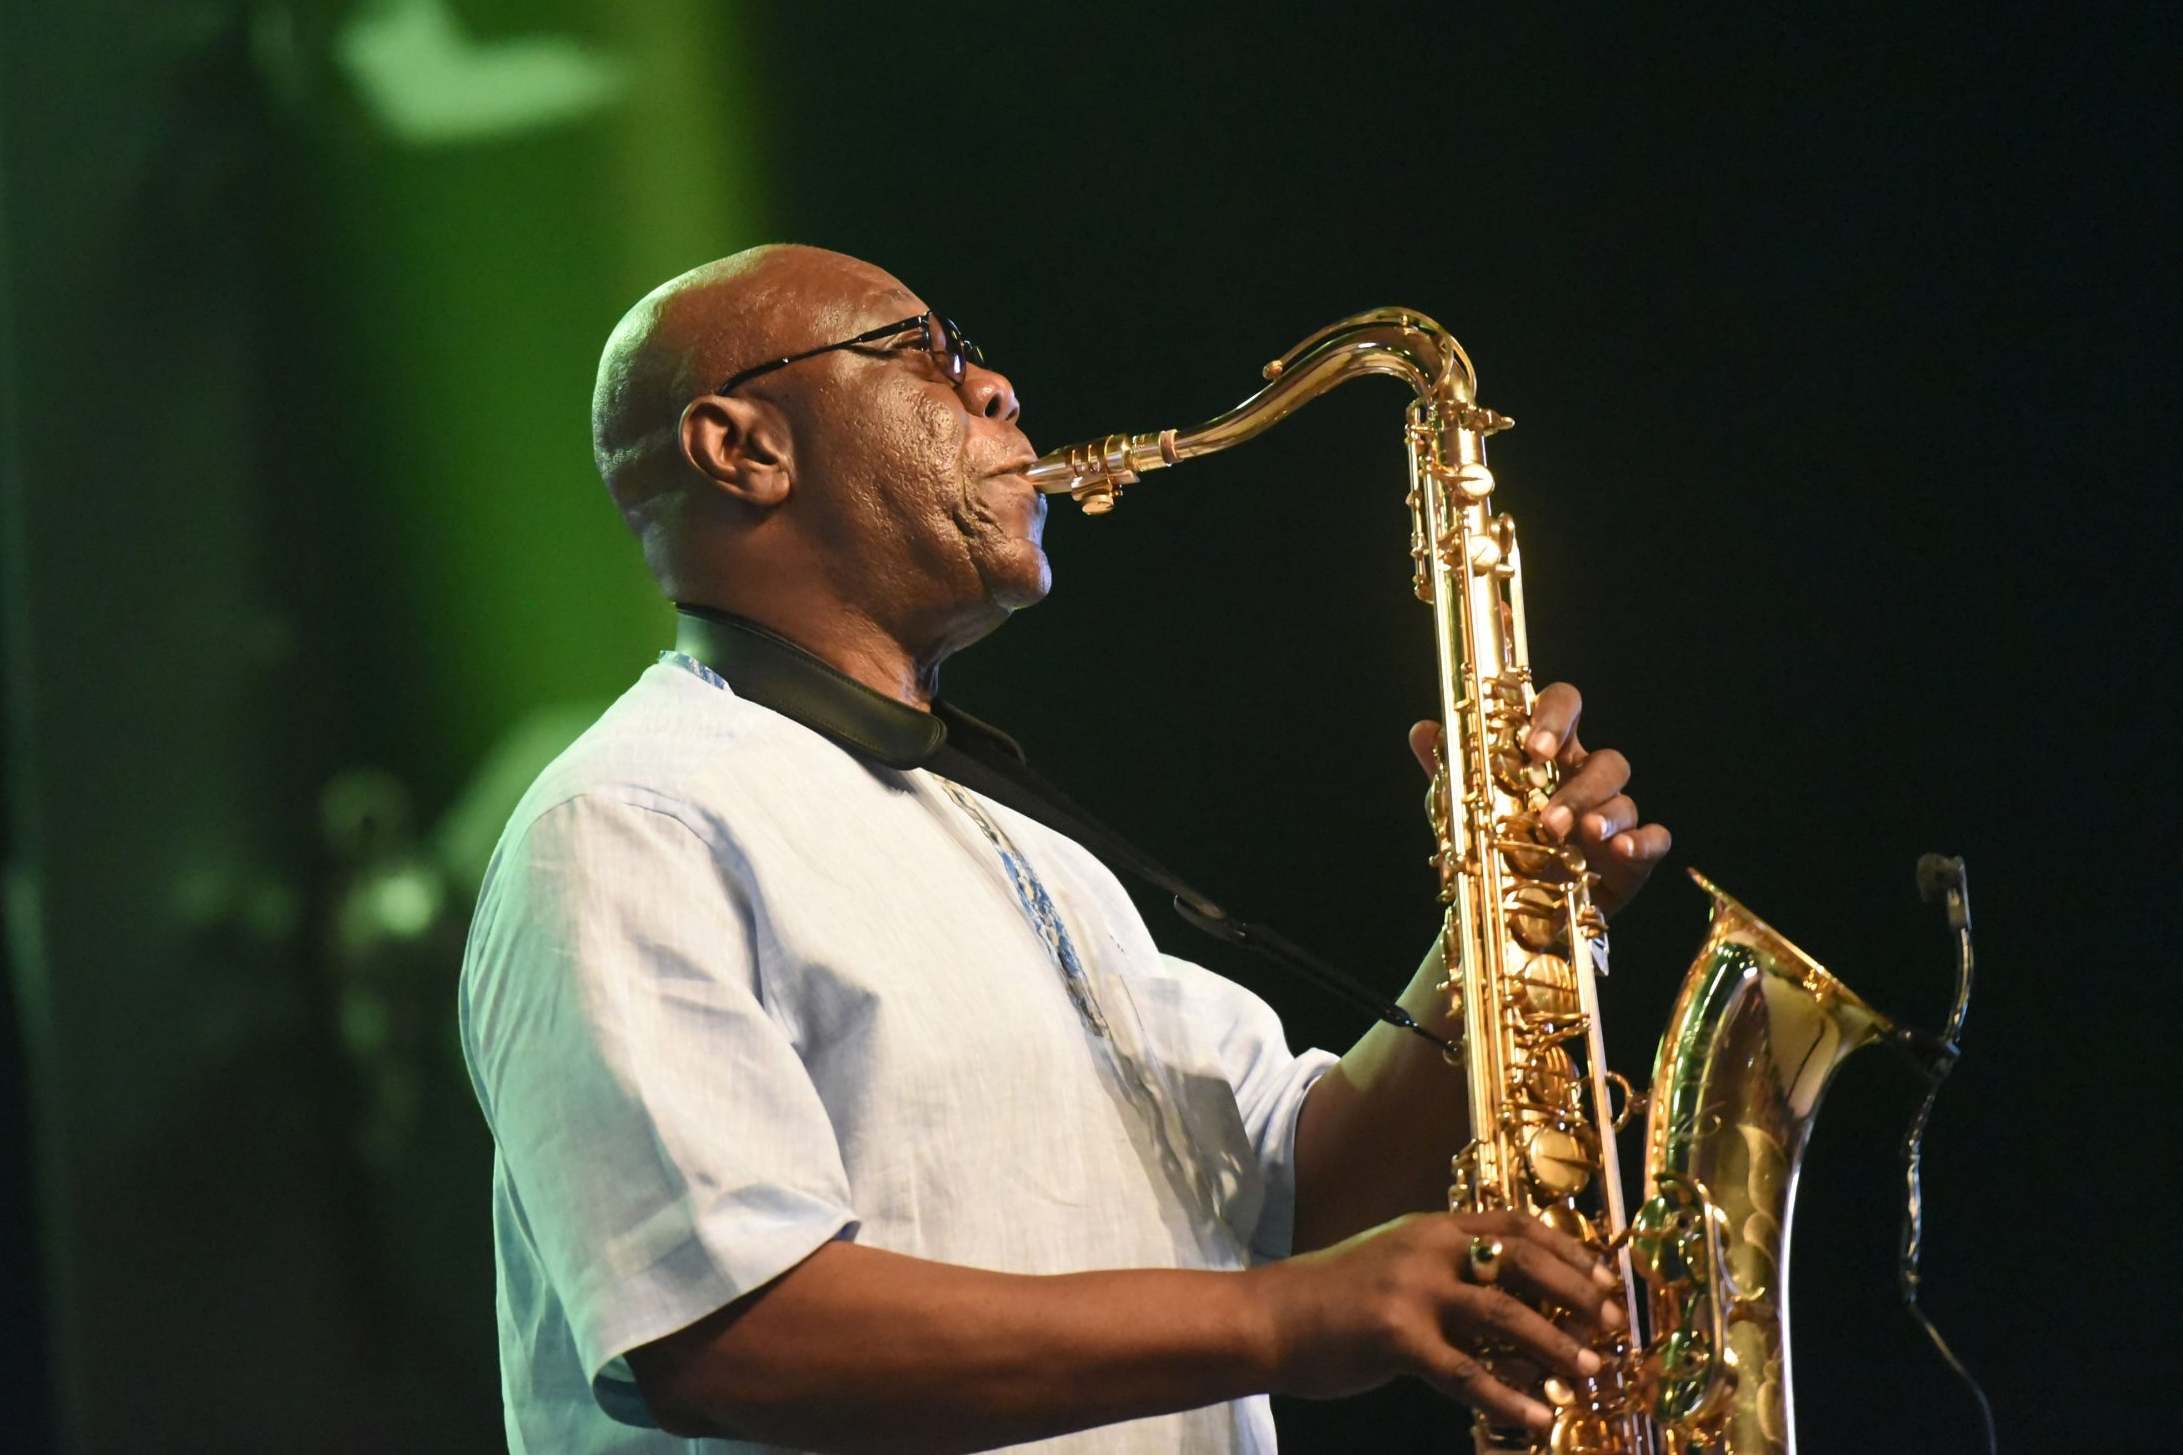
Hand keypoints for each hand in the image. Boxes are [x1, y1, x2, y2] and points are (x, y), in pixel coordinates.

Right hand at [1252, 1210, 1626, 1433]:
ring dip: (1555, 1344)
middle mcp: (1427, 1248)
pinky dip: (1506, 1398)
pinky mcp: (1396, 1336)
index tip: (1605, 1279)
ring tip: (1589, 1372)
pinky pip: (1466, 1372)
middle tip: (1613, 1325)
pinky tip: (1535, 1418)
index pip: (1514, 1225)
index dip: (1567, 1250)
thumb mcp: (1394, 1267)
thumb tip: (1511, 1312)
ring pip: (1504, 1314)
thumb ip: (1446, 1277)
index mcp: (1431, 1228)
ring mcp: (1411, 1290)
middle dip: (1576, 1292)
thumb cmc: (1332, 1300)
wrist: (1267, 1318)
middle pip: (1521, 1259)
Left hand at [1408, 682, 1670, 915]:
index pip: (1565, 708)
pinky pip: (1656, 837)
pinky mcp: (1634, 855)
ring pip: (1625, 798)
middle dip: (1578, 786)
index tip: (1534, 746)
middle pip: (1605, 760)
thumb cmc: (1495, 843)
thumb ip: (1448, 768)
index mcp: (1552, 754)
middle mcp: (1587, 779)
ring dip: (1604, 814)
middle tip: (1548, 817)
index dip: (1555, 717)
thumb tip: (1422, 731)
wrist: (1509, 910)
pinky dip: (1644, 840)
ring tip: (1577, 835)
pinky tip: (1622, 850)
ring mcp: (1614, 817)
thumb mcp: (1464, 806)